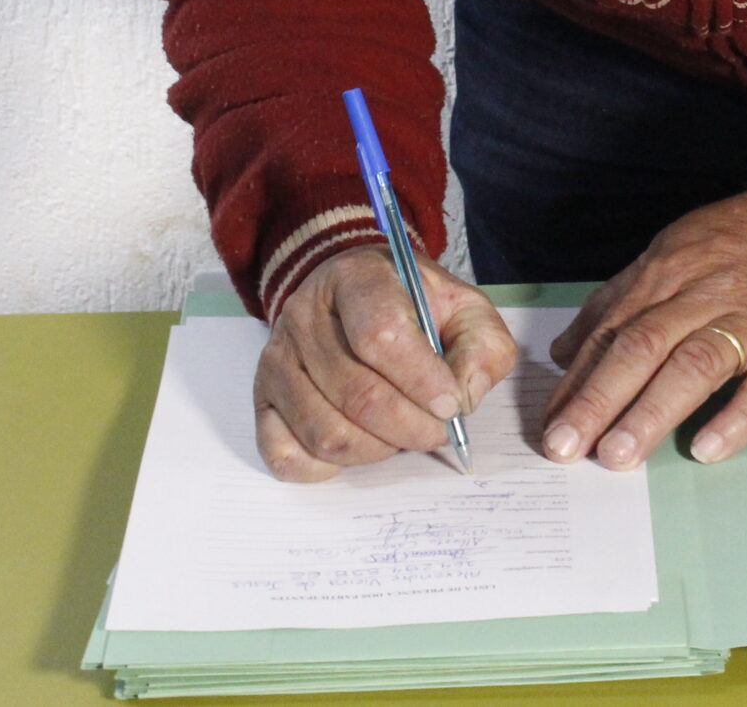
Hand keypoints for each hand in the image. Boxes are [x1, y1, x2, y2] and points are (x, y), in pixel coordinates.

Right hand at [253, 243, 517, 481]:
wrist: (356, 296)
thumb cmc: (415, 307)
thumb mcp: (464, 309)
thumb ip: (482, 348)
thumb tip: (462, 397)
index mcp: (357, 278)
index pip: (379, 335)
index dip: (421, 379)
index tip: (452, 404)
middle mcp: (304, 316)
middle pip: (356, 393)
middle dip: (410, 426)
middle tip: (438, 430)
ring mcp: (277, 360)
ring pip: (326, 433)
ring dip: (378, 449)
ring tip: (402, 434)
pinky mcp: (263, 399)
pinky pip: (286, 455)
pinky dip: (328, 468)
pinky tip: (359, 445)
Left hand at [543, 181, 746, 469]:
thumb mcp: (677, 249)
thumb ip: (620, 298)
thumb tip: (566, 351)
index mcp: (669, 271)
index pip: (612, 331)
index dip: (577, 381)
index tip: (548, 425)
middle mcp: (705, 294)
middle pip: (643, 347)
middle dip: (598, 400)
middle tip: (565, 448)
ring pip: (696, 365)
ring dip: (652, 411)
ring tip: (618, 455)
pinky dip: (737, 417)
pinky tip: (707, 448)